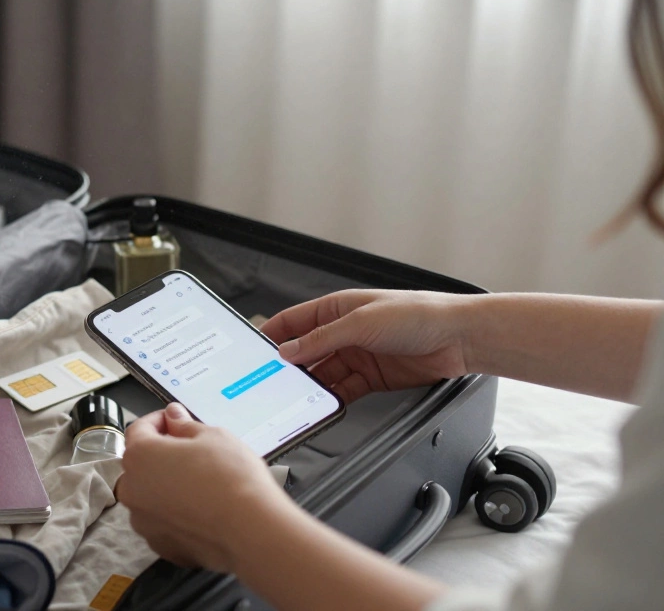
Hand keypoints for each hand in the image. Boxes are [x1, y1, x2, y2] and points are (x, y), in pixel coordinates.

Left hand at [117, 403, 296, 572]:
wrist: (250, 530)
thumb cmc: (231, 477)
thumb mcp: (212, 436)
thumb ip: (185, 425)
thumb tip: (173, 416)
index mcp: (140, 456)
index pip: (139, 430)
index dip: (159, 421)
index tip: (175, 420)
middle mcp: (132, 489)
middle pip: (141, 464)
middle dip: (161, 455)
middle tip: (191, 452)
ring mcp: (143, 521)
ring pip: (150, 496)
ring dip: (166, 487)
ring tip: (199, 484)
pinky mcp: (161, 545)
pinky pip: (163, 523)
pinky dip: (176, 515)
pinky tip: (201, 511)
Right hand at [262, 290, 473, 403]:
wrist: (457, 338)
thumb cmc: (417, 314)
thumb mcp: (361, 323)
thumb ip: (322, 339)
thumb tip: (289, 350)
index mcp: (337, 308)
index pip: (294, 322)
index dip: (273, 335)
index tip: (255, 352)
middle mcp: (344, 331)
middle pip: (306, 351)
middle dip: (290, 366)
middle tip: (272, 381)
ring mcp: (357, 356)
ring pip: (323, 374)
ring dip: (311, 385)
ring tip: (295, 397)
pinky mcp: (372, 378)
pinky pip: (343, 390)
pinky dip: (332, 398)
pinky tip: (322, 404)